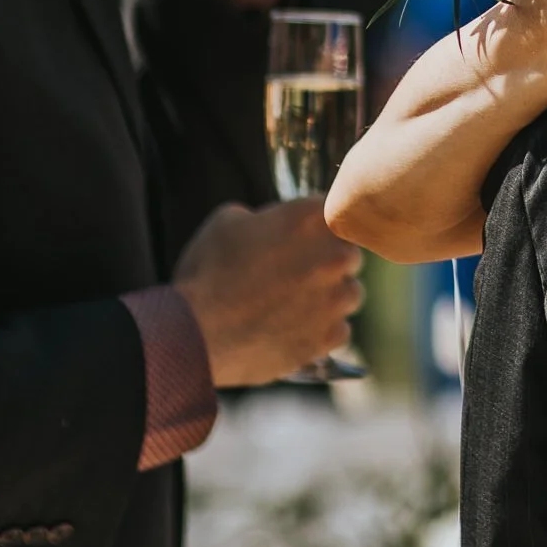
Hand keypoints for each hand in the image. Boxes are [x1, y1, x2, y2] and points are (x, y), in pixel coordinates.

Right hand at [172, 198, 363, 385]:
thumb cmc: (206, 272)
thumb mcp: (227, 222)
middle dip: (330, 261)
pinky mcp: (328, 337)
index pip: (341, 209)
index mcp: (310, 219)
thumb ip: (264, 216)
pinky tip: (294, 330)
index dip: (323, 224)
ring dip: (330, 297)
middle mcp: (333, 256)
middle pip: (351, 254)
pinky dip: (322, 331)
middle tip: (299, 273)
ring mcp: (335, 300)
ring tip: (294, 305)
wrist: (195, 332)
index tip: (311, 234)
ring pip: (350, 294)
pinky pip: (340, 330)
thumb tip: (271, 224)